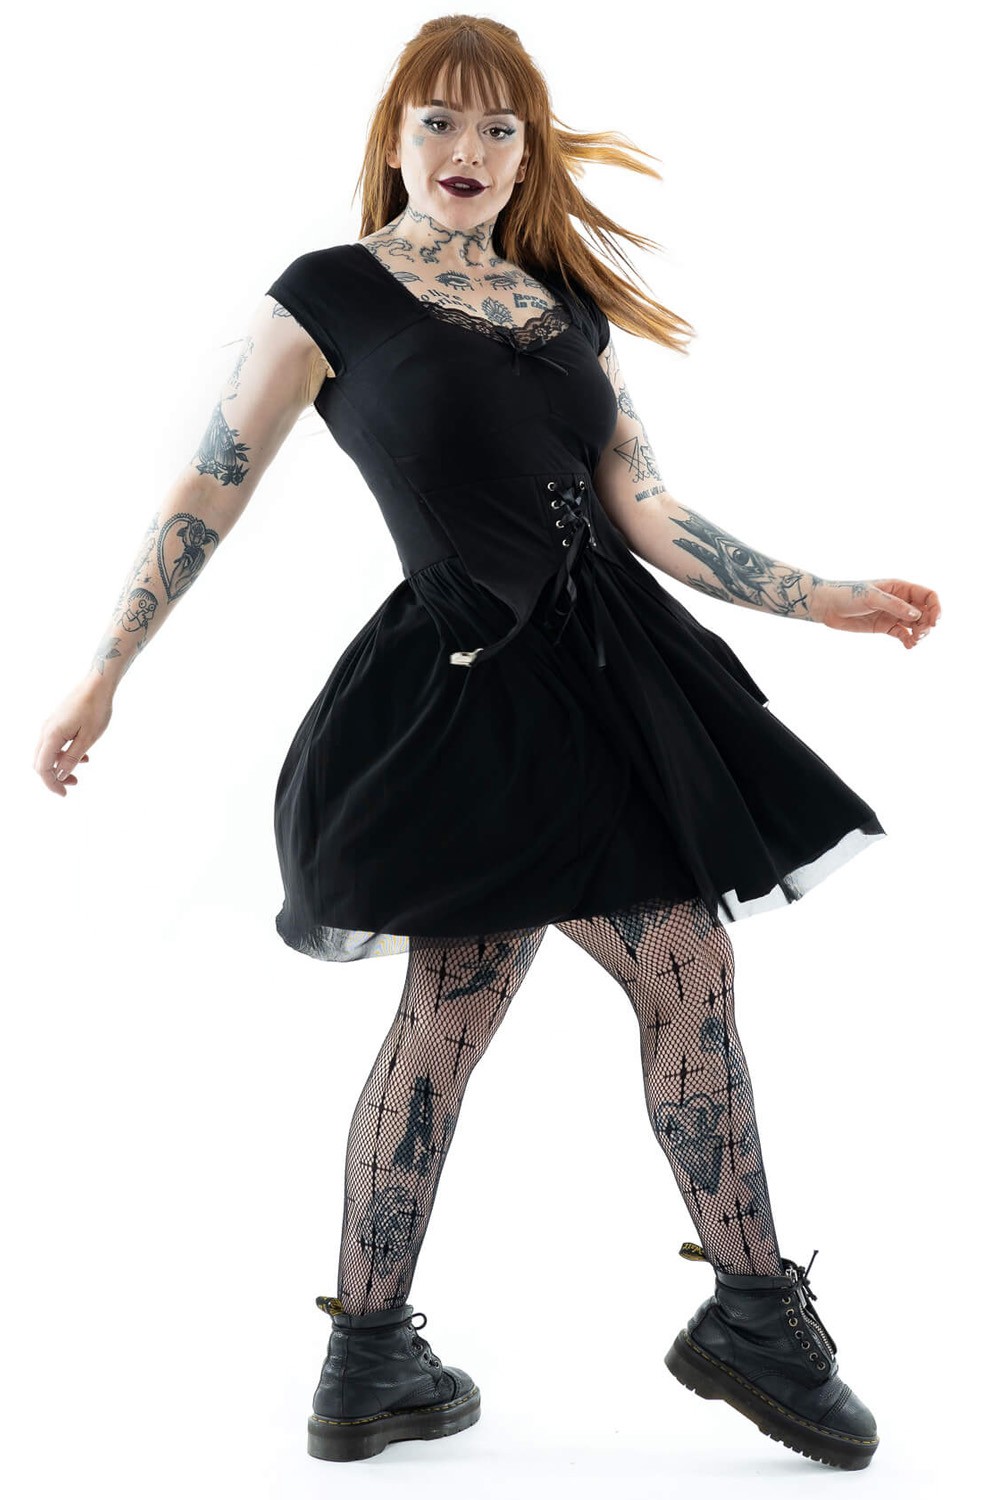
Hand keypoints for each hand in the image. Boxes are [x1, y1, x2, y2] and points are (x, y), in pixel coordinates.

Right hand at [34, 679, 113, 796]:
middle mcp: (46, 730)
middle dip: (54, 776)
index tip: (64, 794)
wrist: (98, 684)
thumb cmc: (96, 709)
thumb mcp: (88, 738)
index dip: (51, 783)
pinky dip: (64, 753)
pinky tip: (83, 755)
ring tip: (80, 769)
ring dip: (60, 764)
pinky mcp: (57, 722)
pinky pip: (55, 743)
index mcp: (52, 735)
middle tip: (73, 783)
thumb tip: (60, 775)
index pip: (42, 767)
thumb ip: (72, 758)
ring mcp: (50, 725)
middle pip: (41, 762)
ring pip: (48, 753)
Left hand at [811, 577, 941, 648]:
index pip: (928, 595)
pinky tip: (908, 646)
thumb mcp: (871, 597)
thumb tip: (916, 614)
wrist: (827, 606)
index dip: (936, 607)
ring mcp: (892, 614)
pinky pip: (903, 634)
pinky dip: (909, 641)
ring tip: (914, 642)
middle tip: (921, 635)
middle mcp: (899, 600)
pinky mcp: (884, 627)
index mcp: (899, 587)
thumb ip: (893, 605)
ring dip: (920, 634)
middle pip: (925, 612)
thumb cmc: (847, 594)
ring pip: (916, 625)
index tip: (934, 622)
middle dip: (928, 624)